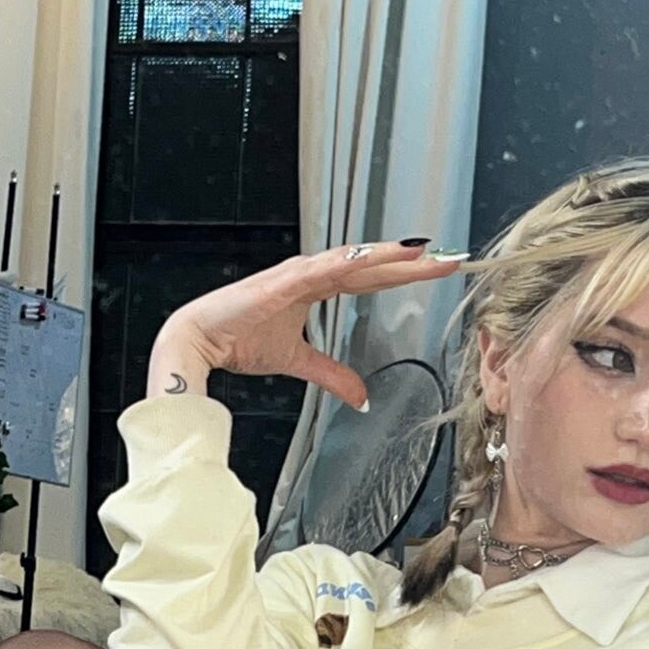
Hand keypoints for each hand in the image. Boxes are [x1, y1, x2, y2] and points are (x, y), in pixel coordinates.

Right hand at [148, 240, 467, 408]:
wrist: (196, 341)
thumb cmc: (237, 339)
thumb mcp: (296, 361)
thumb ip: (330, 374)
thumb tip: (360, 397)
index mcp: (315, 285)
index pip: (371, 277)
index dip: (405, 274)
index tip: (438, 271)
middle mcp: (311, 272)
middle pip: (373, 265)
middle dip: (413, 262)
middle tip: (452, 258)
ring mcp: (299, 273)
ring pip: (357, 260)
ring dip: (393, 255)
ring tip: (429, 252)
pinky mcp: (286, 281)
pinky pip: (330, 267)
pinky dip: (359, 260)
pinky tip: (385, 255)